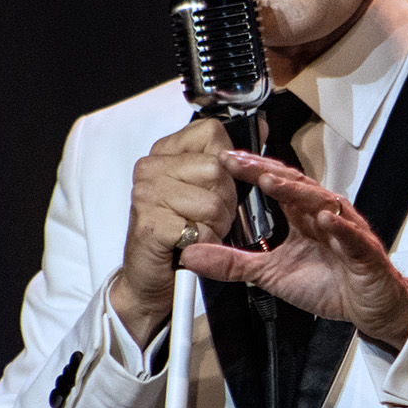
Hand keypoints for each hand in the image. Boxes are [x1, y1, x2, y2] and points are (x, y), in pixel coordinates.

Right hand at [110, 118, 241, 345]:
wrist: (151, 278)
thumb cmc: (182, 232)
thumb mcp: (205, 188)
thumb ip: (227, 160)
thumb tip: (261, 128)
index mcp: (165, 152)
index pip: (212, 133)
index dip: (230, 161)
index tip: (222, 183)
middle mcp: (151, 168)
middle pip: (218, 169)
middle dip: (226, 200)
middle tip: (210, 217)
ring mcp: (147, 195)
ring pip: (213, 200)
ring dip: (217, 224)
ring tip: (200, 231)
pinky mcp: (151, 224)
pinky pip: (200, 229)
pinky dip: (206, 243)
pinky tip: (192, 244)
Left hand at [178, 150, 407, 347]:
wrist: (368, 306)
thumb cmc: (328, 283)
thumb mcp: (270, 274)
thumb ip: (232, 263)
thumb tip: (192, 254)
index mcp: (302, 216)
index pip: (275, 185)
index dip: (250, 171)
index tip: (222, 160)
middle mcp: (324, 215)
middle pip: (295, 185)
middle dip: (266, 172)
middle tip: (237, 161)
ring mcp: (346, 231)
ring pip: (322, 203)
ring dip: (297, 192)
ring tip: (271, 182)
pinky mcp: (364, 253)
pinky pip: (352, 237)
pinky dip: (341, 228)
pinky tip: (327, 220)